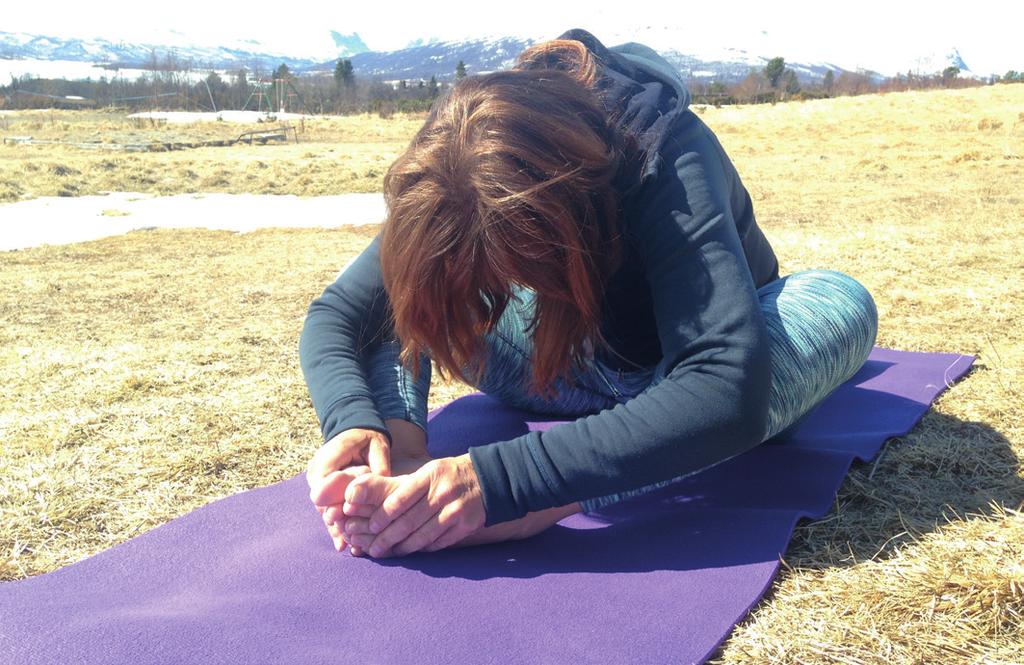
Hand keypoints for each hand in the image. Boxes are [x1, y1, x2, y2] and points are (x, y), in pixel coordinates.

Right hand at [306, 428, 390, 551]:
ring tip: (348, 546)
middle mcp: (317, 473)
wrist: (356, 434)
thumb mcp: (376, 445)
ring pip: (324, 510)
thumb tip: (382, 480)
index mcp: (327, 458)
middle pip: (322, 502)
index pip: (323, 485)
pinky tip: (345, 545)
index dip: (333, 503)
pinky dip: (337, 526)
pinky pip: (328, 510)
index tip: (344, 519)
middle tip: (348, 541)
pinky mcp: (324, 493)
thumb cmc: (368, 439)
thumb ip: (378, 463)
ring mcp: (318, 484)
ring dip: (336, 528)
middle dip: (335, 521)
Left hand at [345, 498, 580, 551]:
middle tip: (373, 548)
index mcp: (430, 476)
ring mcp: (455, 511)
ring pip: (423, 535)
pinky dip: (423, 548)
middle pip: (409, 521)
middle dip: (387, 537)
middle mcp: (443, 493)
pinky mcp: (465, 525)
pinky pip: (439, 541)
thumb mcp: (430, 470)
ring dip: (403, 548)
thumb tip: (375, 503)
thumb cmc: (450, 475)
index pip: (401, 498)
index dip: (383, 515)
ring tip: (388, 553)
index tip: (370, 526)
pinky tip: (411, 552)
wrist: (488, 479)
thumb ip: (407, 486)